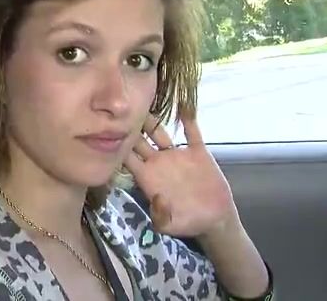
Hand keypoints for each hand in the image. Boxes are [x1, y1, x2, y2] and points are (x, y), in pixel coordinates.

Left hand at [123, 113, 238, 237]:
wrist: (215, 219)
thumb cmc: (188, 223)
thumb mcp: (170, 225)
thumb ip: (160, 216)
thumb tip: (156, 198)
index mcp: (147, 178)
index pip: (127, 159)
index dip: (118, 146)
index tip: (111, 132)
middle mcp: (158, 163)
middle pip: (139, 140)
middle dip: (130, 126)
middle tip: (123, 110)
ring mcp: (176, 155)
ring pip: (160, 132)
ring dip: (153, 119)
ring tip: (146, 100)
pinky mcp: (196, 152)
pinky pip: (191, 132)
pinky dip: (188, 119)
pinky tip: (185, 105)